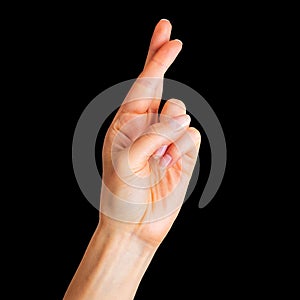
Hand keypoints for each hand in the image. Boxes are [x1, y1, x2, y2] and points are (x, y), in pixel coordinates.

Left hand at [100, 19, 200, 246]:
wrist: (134, 226)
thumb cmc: (121, 195)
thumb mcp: (125, 161)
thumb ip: (154, 134)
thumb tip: (184, 116)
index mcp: (126, 123)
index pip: (143, 85)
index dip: (157, 60)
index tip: (170, 37)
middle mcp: (147, 125)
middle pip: (160, 85)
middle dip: (162, 58)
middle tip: (168, 31)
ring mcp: (167, 138)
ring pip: (180, 113)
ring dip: (171, 132)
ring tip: (160, 158)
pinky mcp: (183, 153)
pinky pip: (192, 137)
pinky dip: (183, 150)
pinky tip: (170, 166)